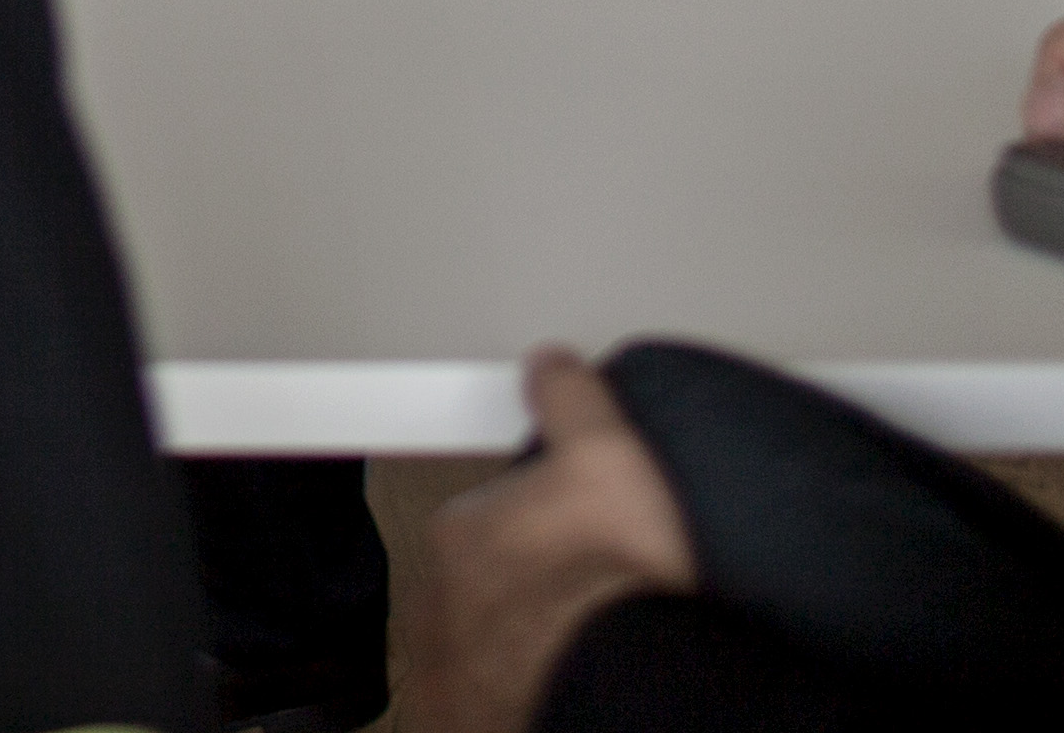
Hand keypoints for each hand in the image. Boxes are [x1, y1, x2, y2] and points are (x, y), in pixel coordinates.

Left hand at [403, 348, 701, 732]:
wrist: (625, 684)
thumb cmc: (615, 584)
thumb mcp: (608, 455)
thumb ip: (571, 398)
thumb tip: (551, 367)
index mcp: (459, 533)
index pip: (486, 517)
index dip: (537, 524)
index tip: (575, 542)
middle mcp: (437, 606)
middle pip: (479, 583)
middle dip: (521, 585)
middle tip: (584, 592)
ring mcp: (448, 674)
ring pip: (479, 646)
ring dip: (517, 642)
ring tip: (582, 642)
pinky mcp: (466, 723)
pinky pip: (483, 701)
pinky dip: (513, 693)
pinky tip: (562, 682)